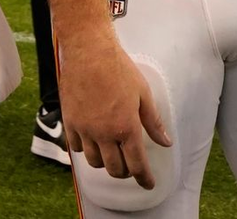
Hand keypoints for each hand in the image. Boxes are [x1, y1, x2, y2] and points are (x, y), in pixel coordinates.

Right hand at [59, 35, 171, 188]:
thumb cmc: (119, 68)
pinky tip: (93, 140)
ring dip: (106, 162)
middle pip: (115, 169)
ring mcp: (85, 129)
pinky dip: (87, 149)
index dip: (144, 178)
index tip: (148, 183)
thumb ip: (153, 121)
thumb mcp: (143, 93)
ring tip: (112, 151)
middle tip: (131, 165)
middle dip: (125, 172)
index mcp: (126, 127)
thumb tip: (166, 141)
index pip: (137, 164)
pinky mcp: (70, 123)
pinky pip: (77, 148)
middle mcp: (104, 133)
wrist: (89, 52)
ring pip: (95, 162)